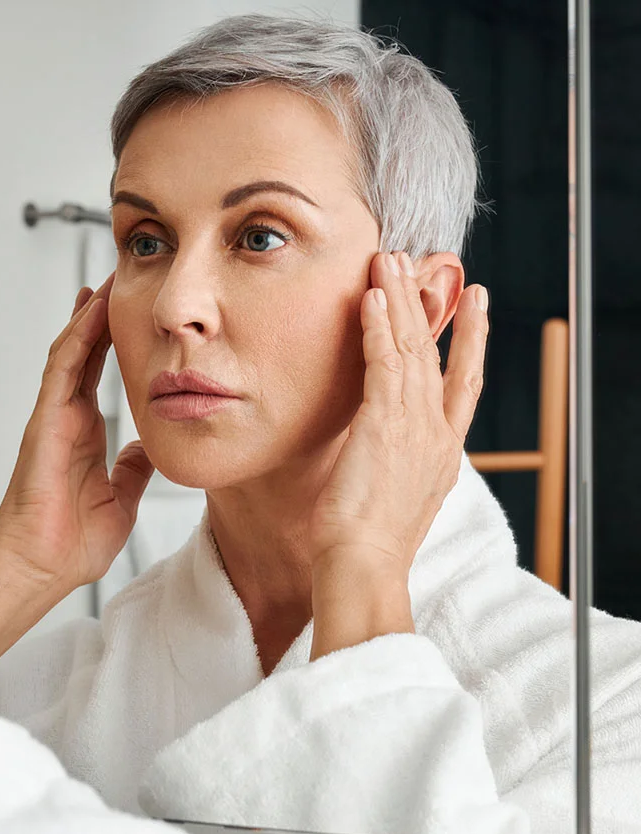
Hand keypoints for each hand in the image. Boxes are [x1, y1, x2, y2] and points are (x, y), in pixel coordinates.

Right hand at [0, 273, 154, 596]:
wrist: (42, 567)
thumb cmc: (72, 543)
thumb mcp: (122, 497)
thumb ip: (134, 469)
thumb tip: (151, 446)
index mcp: (87, 435)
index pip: (103, 375)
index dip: (117, 342)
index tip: (137, 315)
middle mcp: (68, 419)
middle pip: (86, 354)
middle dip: (102, 317)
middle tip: (121, 280)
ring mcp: (54, 418)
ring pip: (71, 353)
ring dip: (88, 317)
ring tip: (106, 283)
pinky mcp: (45, 422)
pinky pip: (62, 370)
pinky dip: (77, 339)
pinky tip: (91, 313)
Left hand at [308, 250, 487, 578]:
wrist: (364, 566)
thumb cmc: (367, 545)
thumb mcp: (392, 498)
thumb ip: (393, 464)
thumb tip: (373, 450)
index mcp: (444, 454)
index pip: (463, 386)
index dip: (470, 342)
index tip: (475, 306)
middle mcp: (437, 435)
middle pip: (437, 356)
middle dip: (428, 307)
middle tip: (421, 264)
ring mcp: (415, 427)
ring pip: (411, 350)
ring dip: (399, 302)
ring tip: (389, 261)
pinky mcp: (385, 423)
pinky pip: (384, 362)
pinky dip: (379, 327)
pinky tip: (372, 297)